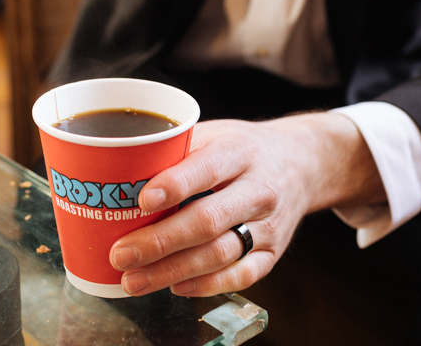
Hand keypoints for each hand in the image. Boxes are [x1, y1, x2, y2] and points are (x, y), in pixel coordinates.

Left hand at [108, 113, 386, 296]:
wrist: (303, 163)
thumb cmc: (243, 148)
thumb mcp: (214, 132)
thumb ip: (175, 150)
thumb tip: (117, 172)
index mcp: (240, 151)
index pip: (206, 168)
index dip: (174, 185)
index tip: (141, 201)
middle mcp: (258, 189)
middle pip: (208, 220)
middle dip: (160, 242)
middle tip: (121, 254)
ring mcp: (268, 224)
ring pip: (220, 254)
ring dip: (173, 271)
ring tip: (134, 280)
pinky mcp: (273, 252)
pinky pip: (241, 276)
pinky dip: (206, 285)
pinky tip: (176, 287)